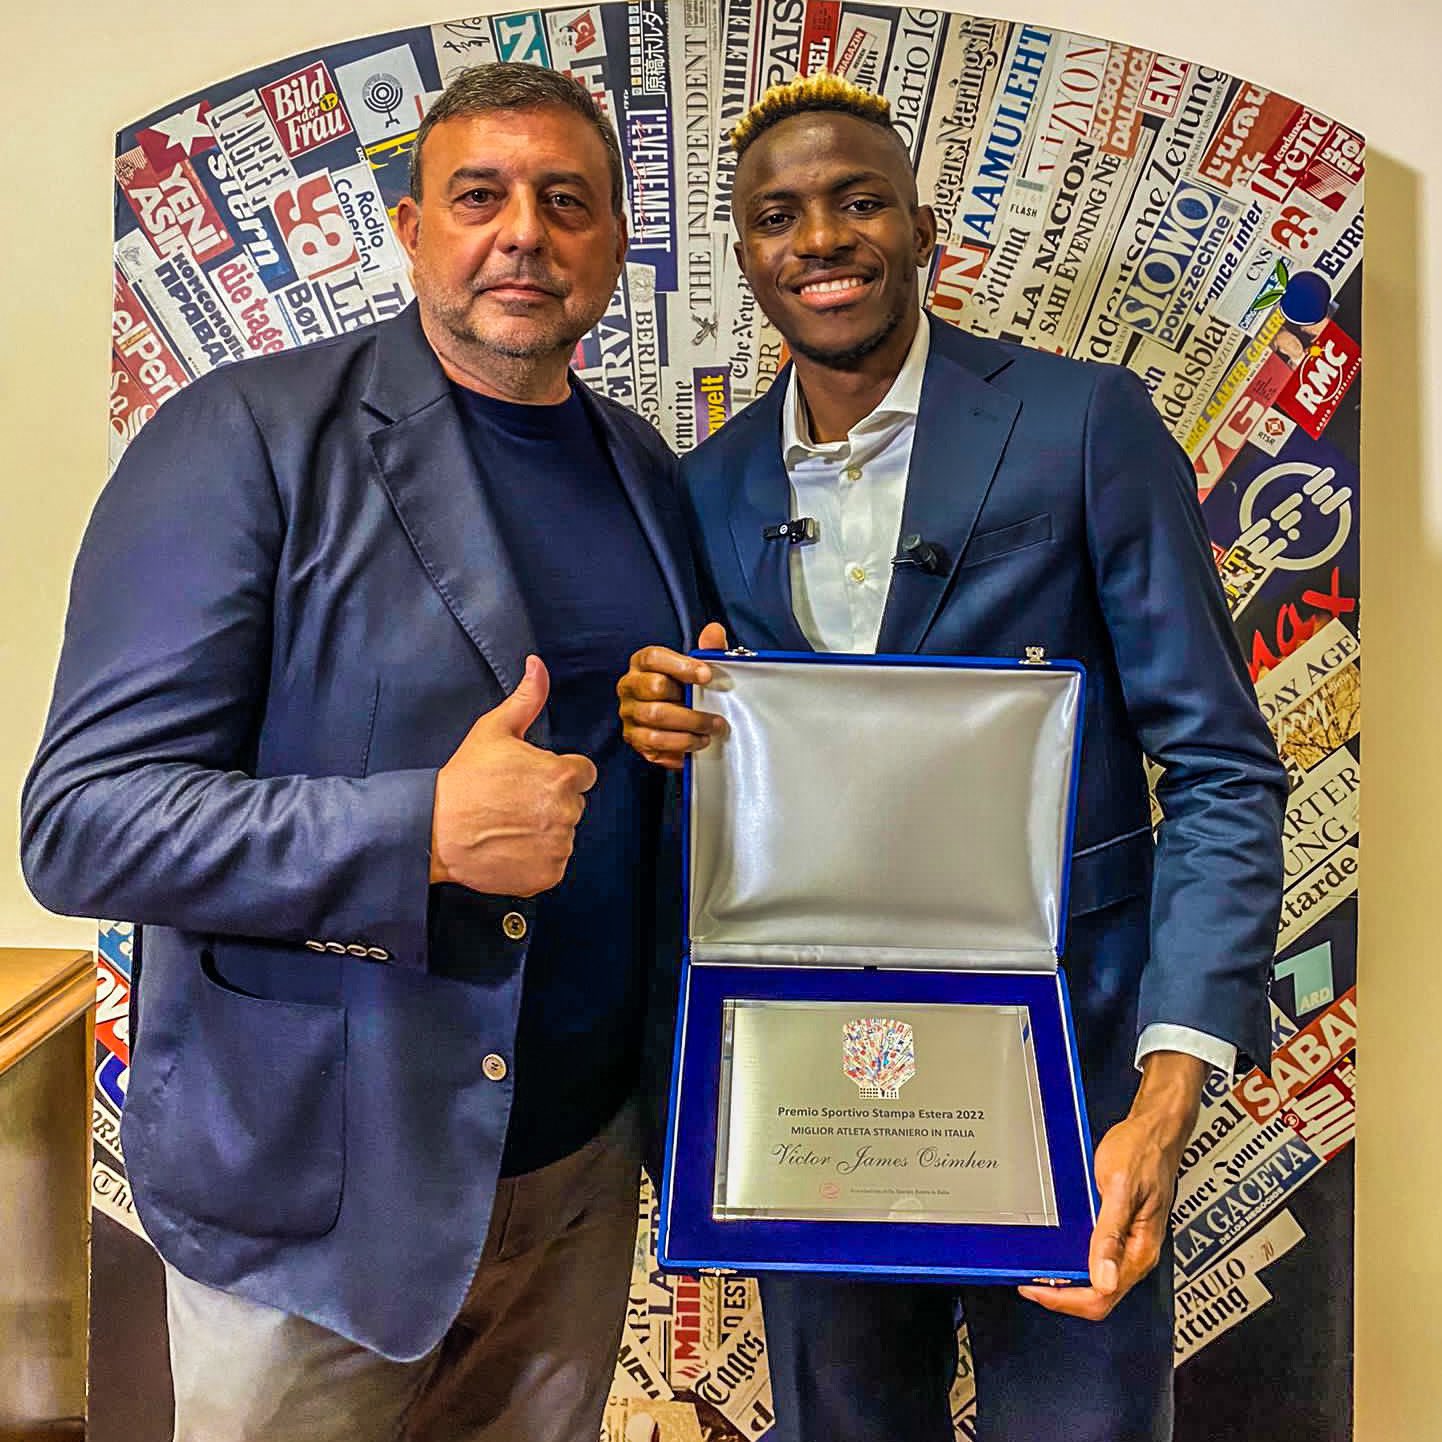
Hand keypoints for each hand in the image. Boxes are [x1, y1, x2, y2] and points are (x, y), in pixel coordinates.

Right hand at [430, 655, 597, 895]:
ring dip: (544, 832)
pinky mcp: (547, 875)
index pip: (582, 774)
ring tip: (507, 826)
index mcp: (561, 775)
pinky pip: (553, 864)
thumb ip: (526, 699)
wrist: (434, 831)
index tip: (531, 779)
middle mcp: (566, 812)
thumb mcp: (493, 731)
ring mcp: (558, 846)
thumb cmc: (464, 779)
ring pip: (563, 835)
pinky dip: (536, 860)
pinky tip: (509, 848)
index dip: (558, 774)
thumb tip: (538, 664)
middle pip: (573, 805)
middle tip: (513, 803)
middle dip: (551, 802)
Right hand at [617, 621, 729, 769]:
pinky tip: (697, 743)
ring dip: (689, 729)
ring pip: (655, 720)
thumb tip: (715, 631)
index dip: (681, 665)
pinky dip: (680, 746)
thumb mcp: (698, 668)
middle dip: (691, 706)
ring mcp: (629, 713)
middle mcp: (629, 686)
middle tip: (717, 718)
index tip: (707, 676)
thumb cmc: (686, 689)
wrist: (678, 721)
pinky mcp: (634, 738)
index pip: (654, 657)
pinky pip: (654, 744)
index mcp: (642, 663)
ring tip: (710, 732)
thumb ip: (708, 649)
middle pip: (655, 688)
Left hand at [1018, 1051, 1205, 1320]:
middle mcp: (1136, 1254)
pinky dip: (1075, 1265)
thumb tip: (1104, 1280)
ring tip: (1037, 1271)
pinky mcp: (1122, 1232)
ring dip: (1068, 1283)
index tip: (1037, 1289)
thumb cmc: (1142, 1152)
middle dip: (1062, 1296)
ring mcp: (1129, 1245)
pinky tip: (1058, 1253)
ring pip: (1098, 1282)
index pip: (1103, 1296)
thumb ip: (1111, 1234)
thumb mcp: (1120, 1189)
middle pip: (1100, 1296)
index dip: (1066, 1299)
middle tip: (1029, 1282)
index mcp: (1140, 1251)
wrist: (1154, 1130)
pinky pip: (1098, 1260)